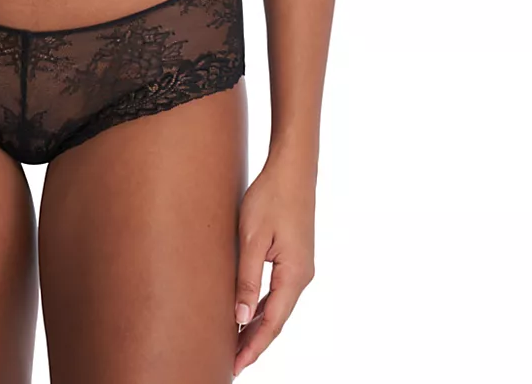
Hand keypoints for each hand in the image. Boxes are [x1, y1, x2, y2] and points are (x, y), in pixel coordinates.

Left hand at [232, 152, 315, 376]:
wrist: (292, 169)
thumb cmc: (271, 198)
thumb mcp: (252, 238)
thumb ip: (246, 279)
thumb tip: (240, 317)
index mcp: (294, 276)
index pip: (272, 323)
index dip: (253, 347)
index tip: (236, 367)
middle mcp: (302, 277)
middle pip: (276, 320)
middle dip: (254, 342)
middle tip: (230, 363)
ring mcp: (300, 267)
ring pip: (277, 307)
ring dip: (257, 326)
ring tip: (234, 344)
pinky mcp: (294, 257)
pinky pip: (277, 291)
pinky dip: (262, 307)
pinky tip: (246, 312)